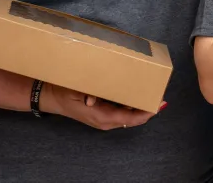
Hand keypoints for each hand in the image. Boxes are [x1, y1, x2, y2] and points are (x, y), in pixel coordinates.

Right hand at [39, 83, 158, 130]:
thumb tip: (93, 99)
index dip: (146, 114)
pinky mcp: (104, 114)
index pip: (130, 119)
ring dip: (141, 106)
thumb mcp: (74, 92)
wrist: (52, 98)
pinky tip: (139, 94)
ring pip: (129, 115)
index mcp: (102, 117)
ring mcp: (105, 119)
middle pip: (133, 118)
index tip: (159, 105)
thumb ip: (85, 94)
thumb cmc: (65, 94)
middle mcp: (106, 121)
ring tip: (154, 93)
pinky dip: (132, 105)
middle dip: (147, 109)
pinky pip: (122, 112)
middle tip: (161, 95)